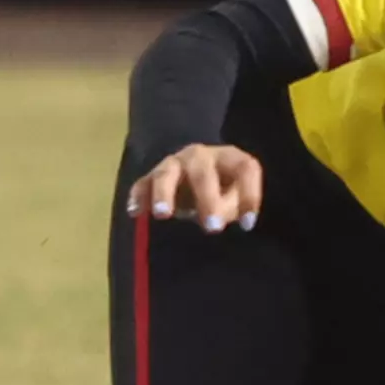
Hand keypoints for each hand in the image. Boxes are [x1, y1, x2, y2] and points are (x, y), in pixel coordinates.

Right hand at [126, 143, 263, 232]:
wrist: (192, 171)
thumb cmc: (221, 189)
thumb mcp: (233, 197)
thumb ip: (230, 206)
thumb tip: (217, 216)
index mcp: (230, 157)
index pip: (245, 169)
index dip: (249, 195)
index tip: (248, 224)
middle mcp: (201, 156)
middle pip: (202, 172)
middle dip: (207, 200)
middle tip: (212, 228)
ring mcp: (174, 163)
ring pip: (166, 174)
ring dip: (164, 194)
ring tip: (162, 215)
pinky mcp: (152, 176)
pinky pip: (143, 183)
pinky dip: (138, 196)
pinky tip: (135, 211)